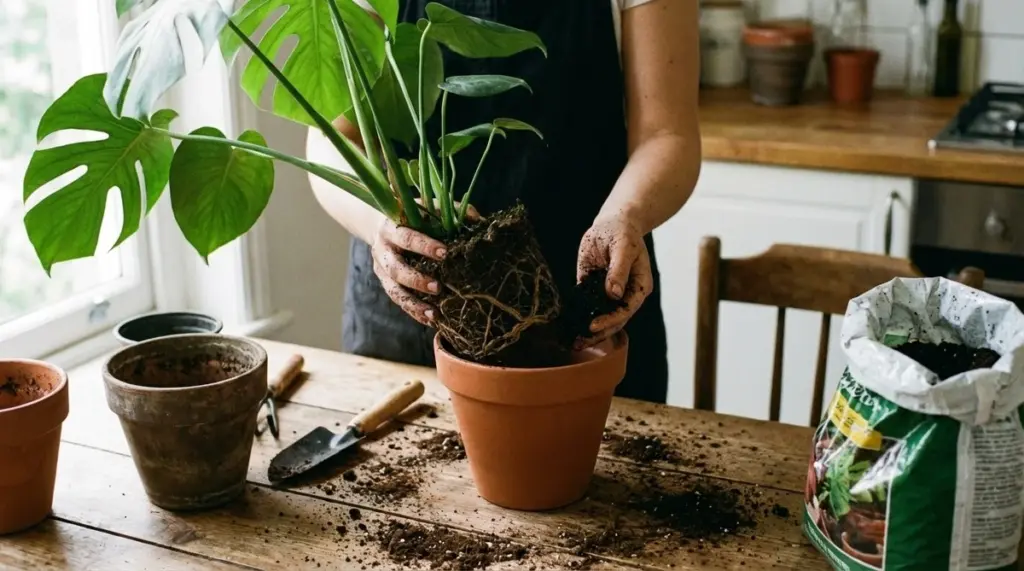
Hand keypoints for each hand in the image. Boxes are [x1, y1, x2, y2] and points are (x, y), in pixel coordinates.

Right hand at [371, 217, 446, 326]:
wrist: (379, 225)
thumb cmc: (411, 216)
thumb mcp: (426, 208)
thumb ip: (450, 211)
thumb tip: (478, 220)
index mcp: (391, 228)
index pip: (406, 237)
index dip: (424, 246)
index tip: (444, 254)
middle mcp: (382, 250)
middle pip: (396, 269)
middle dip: (417, 280)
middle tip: (439, 288)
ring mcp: (381, 269)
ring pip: (394, 291)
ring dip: (414, 303)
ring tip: (434, 314)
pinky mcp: (385, 283)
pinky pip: (398, 301)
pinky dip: (414, 311)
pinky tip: (430, 319)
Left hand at [576, 213, 653, 346]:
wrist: (613, 222)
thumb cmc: (623, 232)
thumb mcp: (623, 247)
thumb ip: (619, 270)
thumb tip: (614, 294)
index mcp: (639, 287)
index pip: (626, 309)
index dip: (610, 320)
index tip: (593, 325)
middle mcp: (626, 294)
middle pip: (615, 320)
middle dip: (599, 333)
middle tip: (580, 342)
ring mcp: (610, 293)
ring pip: (601, 316)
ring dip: (589, 331)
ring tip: (574, 343)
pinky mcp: (594, 287)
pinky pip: (587, 305)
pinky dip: (579, 316)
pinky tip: (568, 327)